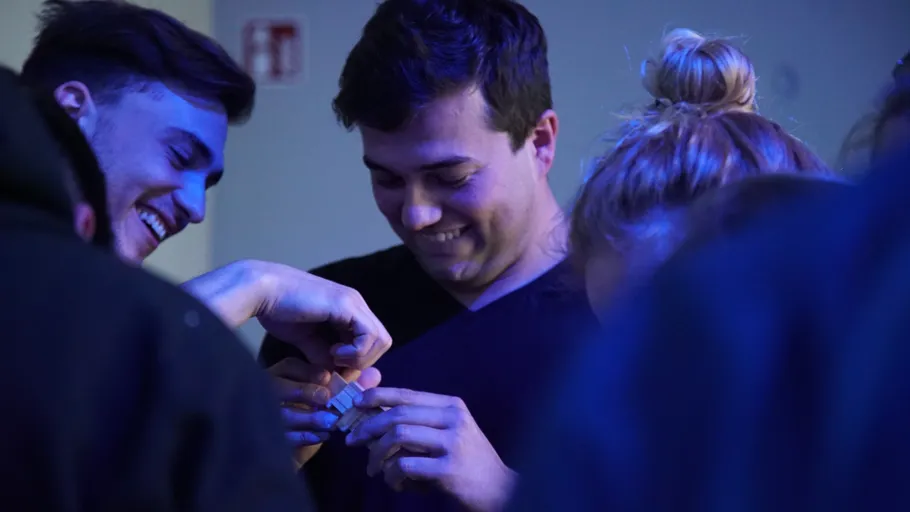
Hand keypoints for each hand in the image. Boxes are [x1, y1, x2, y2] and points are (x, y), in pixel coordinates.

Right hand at [182, 259, 391, 368]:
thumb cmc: (279, 312)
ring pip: (381, 340)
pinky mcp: (347, 305)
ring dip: (360, 358)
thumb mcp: (307, 340)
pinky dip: (356, 351)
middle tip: (337, 366)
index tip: (336, 370)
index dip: (358, 363)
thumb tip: (334, 376)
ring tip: (334, 357)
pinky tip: (334, 351)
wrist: (262, 291)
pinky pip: (370, 335)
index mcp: (349, 311)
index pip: (371, 343)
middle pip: (381, 343)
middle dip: (362, 363)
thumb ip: (323, 356)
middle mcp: (356, 305)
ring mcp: (354, 303)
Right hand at [269, 358, 381, 465]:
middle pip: (278, 387)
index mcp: (282, 376)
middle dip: (304, 392)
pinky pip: (283, 437)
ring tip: (331, 422)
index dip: (309, 372)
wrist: (294, 448)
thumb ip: (350, 384)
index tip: (329, 380)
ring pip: (281, 415)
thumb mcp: (332, 397)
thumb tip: (375, 373)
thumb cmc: (313, 414)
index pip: (290, 366)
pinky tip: (323, 437)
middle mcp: (268, 394)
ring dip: (308, 418)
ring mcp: (265, 417)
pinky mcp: (269, 439)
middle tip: (327, 399)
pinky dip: (304, 437)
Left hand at [346, 388, 517, 511]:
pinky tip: (396, 484)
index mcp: (452, 406)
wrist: (501, 491)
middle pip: (398, 414)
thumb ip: (419, 424)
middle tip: (352, 441)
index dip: (377, 396)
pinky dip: (392, 476)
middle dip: (368, 427)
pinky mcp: (448, 470)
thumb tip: (373, 418)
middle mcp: (453, 419)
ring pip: (398, 436)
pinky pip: (405, 466)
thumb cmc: (468, 463)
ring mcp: (453, 443)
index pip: (407, 394)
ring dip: (377, 454)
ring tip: (374, 469)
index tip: (356, 404)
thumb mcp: (449, 434)